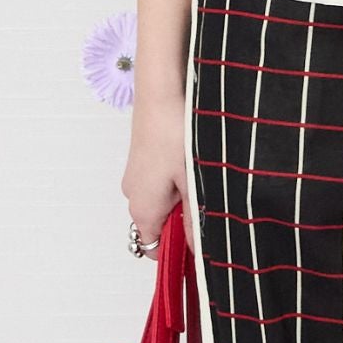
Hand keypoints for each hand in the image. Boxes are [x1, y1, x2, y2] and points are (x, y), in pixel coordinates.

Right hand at [121, 87, 191, 255]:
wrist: (163, 90)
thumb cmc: (176, 134)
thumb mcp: (195, 184)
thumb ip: (197, 222)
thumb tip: (201, 253)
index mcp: (143, 209)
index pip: (155, 250)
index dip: (179, 253)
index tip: (203, 244)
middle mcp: (133, 195)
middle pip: (160, 227)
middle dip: (185, 224)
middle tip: (209, 204)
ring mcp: (136, 177)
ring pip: (163, 204)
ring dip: (184, 200)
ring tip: (202, 179)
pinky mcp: (142, 160)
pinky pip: (161, 184)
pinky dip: (178, 183)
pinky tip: (193, 165)